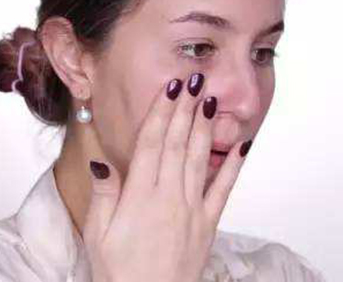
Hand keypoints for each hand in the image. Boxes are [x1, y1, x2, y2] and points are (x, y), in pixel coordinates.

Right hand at [82, 73, 249, 281]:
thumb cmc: (120, 273)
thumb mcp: (98, 235)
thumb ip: (105, 196)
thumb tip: (104, 161)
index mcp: (140, 196)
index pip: (152, 143)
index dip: (162, 112)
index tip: (170, 88)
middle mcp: (169, 196)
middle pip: (178, 143)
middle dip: (186, 109)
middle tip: (195, 80)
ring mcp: (192, 209)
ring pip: (200, 158)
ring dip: (206, 127)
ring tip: (211, 100)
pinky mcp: (208, 223)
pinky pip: (224, 189)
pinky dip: (234, 166)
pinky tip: (243, 146)